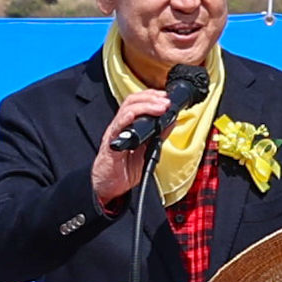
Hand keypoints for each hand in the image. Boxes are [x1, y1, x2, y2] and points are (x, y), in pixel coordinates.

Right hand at [87, 94, 172, 211]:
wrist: (109, 186)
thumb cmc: (124, 168)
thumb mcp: (147, 150)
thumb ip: (158, 136)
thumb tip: (172, 122)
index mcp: (130, 126)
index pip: (139, 102)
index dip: (152, 96)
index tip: (166, 96)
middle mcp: (121, 127)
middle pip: (132, 101)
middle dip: (150, 97)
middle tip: (165, 101)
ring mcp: (115, 134)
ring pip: (126, 110)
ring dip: (144, 106)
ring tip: (159, 107)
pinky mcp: (110, 145)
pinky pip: (116, 129)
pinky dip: (125, 120)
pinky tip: (133, 115)